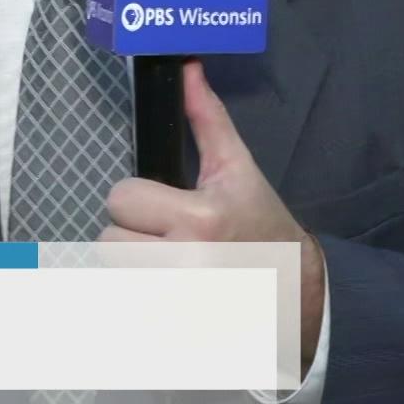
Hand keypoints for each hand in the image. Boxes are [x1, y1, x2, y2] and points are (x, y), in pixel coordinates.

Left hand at [100, 60, 326, 374]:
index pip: (120, 198)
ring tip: (172, 265)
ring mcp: (175, 306)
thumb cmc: (262, 224)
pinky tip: (172, 294)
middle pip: (108, 241)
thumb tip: (188, 68)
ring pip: (113, 276)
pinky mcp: (170, 335)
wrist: (295, 293)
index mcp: (197, 218)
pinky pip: (125, 312)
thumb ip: (207, 118)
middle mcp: (183, 264)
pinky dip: (142, 304)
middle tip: (171, 239)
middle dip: (134, 237)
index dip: (140, 201)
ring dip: (135, 270)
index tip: (170, 208)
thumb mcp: (238, 168)